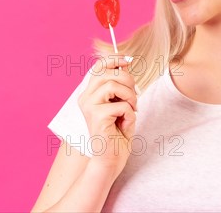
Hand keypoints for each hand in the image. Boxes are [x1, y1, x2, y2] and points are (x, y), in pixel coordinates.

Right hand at [78, 54, 137, 176]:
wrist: (111, 160)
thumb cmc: (117, 134)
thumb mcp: (120, 105)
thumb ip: (120, 87)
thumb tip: (126, 64)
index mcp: (90, 94)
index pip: (98, 67)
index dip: (113, 60)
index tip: (128, 61)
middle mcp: (86, 98)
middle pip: (109, 73)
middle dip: (128, 81)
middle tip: (134, 98)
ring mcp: (89, 107)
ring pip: (113, 85)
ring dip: (130, 96)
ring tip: (132, 109)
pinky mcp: (97, 117)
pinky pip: (121, 105)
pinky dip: (130, 113)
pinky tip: (126, 124)